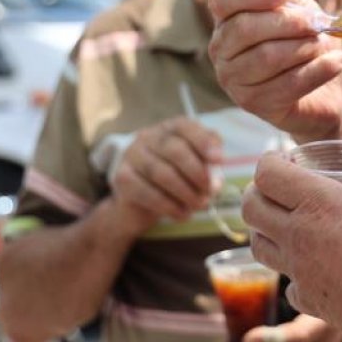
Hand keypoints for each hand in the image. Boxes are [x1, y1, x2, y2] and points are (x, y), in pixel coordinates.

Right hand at [107, 117, 222, 237]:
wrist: (139, 204)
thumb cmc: (176, 179)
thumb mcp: (195, 166)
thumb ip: (208, 164)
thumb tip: (216, 175)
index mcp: (170, 128)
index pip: (186, 127)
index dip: (204, 142)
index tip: (219, 160)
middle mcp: (148, 136)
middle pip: (175, 150)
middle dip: (197, 173)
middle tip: (210, 192)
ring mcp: (132, 155)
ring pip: (162, 173)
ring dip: (185, 192)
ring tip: (199, 205)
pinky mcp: (122, 178)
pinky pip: (147, 192)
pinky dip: (169, 206)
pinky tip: (182, 214)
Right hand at [207, 0, 341, 139]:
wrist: (327, 85)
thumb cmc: (307, 41)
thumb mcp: (300, 8)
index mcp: (227, 18)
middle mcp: (221, 49)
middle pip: (245, 28)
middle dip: (288, 22)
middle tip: (316, 24)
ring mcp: (232, 79)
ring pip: (266, 56)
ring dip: (304, 47)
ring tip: (323, 45)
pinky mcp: (252, 103)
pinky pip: (287, 84)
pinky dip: (318, 70)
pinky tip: (336, 62)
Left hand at [242, 153, 341, 341]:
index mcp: (317, 203)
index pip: (267, 174)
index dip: (268, 161)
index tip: (282, 160)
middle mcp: (297, 235)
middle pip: (249, 208)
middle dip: (256, 193)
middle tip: (274, 189)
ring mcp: (298, 271)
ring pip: (257, 246)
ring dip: (263, 231)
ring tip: (282, 224)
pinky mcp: (307, 300)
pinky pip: (287, 284)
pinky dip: (293, 274)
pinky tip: (311, 268)